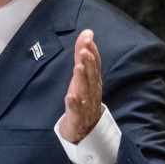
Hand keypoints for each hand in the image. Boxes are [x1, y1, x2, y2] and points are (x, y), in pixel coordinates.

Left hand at [58, 29, 102, 143]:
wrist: (84, 131)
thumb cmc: (83, 100)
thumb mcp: (81, 76)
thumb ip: (83, 55)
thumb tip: (87, 32)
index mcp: (93, 82)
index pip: (94, 64)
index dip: (92, 51)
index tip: (88, 38)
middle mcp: (92, 92)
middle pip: (91, 76)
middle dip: (88, 62)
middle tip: (84, 50)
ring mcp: (86, 106)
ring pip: (85, 92)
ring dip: (82, 79)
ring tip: (77, 67)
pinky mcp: (77, 119)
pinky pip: (76, 111)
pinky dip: (73, 104)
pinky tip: (69, 97)